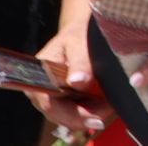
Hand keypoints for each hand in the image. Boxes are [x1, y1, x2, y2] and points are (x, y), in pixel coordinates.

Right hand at [28, 18, 114, 132]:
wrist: (81, 30)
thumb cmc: (78, 33)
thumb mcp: (79, 41)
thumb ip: (80, 61)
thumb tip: (77, 82)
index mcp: (39, 74)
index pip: (49, 102)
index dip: (71, 113)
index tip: (94, 115)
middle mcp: (40, 89)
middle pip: (58, 113)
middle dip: (83, 118)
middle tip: (107, 113)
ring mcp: (50, 95)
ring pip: (66, 116)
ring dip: (87, 117)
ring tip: (109, 109)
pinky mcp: (62, 98)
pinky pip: (72, 112)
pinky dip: (88, 113)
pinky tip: (103, 109)